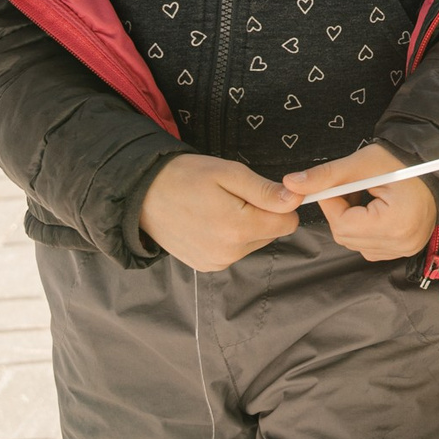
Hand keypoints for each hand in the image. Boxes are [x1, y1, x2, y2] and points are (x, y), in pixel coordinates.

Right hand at [137, 154, 300, 271]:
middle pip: (271, 233)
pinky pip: (234, 250)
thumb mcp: (229, 173)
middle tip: (233, 195)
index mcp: (238, 229)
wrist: (141, 195)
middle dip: (261, 214)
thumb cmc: (186, 177)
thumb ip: (265, 191)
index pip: (288, 223)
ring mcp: (216, 262)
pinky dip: (229, 236)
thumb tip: (297, 200)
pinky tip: (208, 220)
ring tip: (217, 206)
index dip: (281, 203)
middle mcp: (229, 253)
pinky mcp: (206, 265)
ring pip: (254, 242)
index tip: (261, 190)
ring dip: (245, 225)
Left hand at [284, 145, 437, 261]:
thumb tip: (289, 185)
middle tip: (353, 189)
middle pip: (346, 236)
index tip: (337, 185)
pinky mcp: (403, 250)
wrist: (434, 169)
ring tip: (367, 197)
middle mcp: (402, 243)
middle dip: (341, 212)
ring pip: (354, 243)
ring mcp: (404, 250)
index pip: (343, 224)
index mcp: (395, 223)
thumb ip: (325, 176)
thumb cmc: (403, 163)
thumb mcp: (362, 164)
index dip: (333, 203)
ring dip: (351, 221)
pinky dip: (363, 229)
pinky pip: (368, 246)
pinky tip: (374, 210)